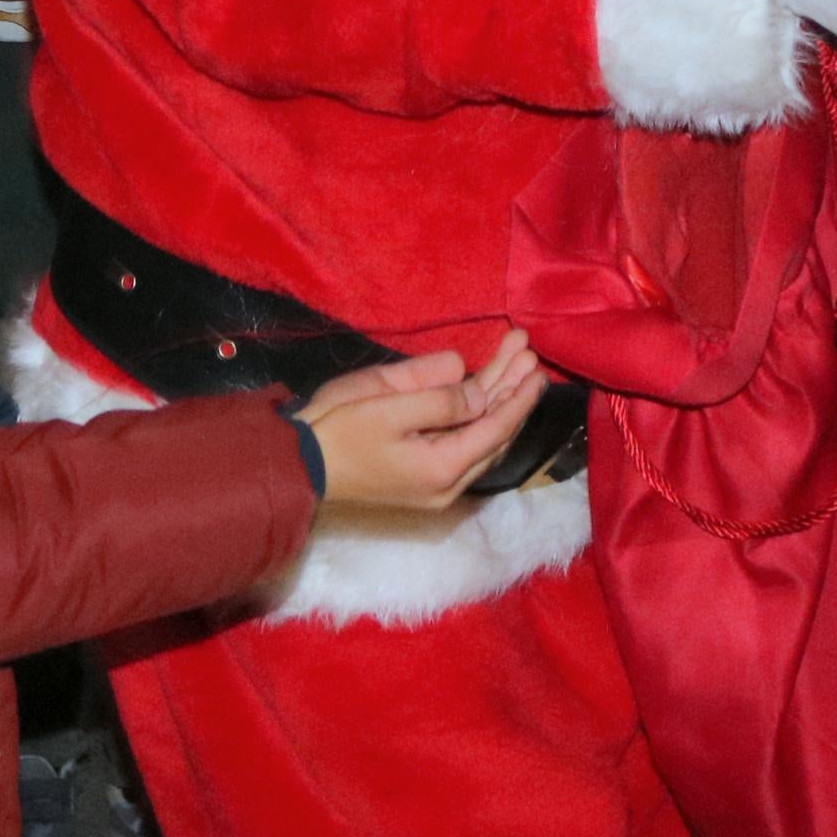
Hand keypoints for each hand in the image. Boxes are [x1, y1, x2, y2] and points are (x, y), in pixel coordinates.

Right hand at [299, 329, 548, 511]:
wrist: (300, 466)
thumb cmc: (339, 431)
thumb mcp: (387, 405)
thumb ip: (438, 396)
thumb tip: (476, 388)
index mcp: (443, 468)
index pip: (495, 428)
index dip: (518, 396)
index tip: (536, 366)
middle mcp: (449, 484)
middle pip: (494, 434)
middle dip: (511, 389)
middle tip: (527, 351)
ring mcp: (438, 485)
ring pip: (481, 439)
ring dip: (498, 400)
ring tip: (515, 362)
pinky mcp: (426, 478)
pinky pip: (465, 446)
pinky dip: (479, 416)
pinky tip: (488, 391)